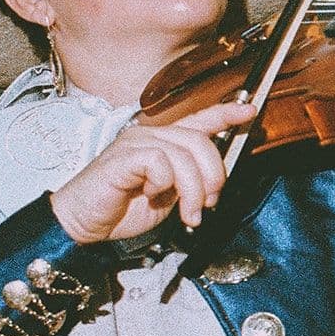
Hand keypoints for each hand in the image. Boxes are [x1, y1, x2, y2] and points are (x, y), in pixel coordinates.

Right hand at [48, 100, 255, 242]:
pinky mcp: (123, 156)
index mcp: (163, 142)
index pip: (199, 119)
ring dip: (194, 190)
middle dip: (213, 176)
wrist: (85, 224)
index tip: (249, 111)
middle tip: (208, 204)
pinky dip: (165, 184)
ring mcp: (136, 142)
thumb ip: (189, 180)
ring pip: (185, 155)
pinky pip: (161, 162)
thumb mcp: (169, 195)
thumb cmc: (123, 209)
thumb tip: (215, 180)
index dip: (225, 113)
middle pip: (200, 141)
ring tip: (189, 214)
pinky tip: (154, 195)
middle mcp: (151, 135)